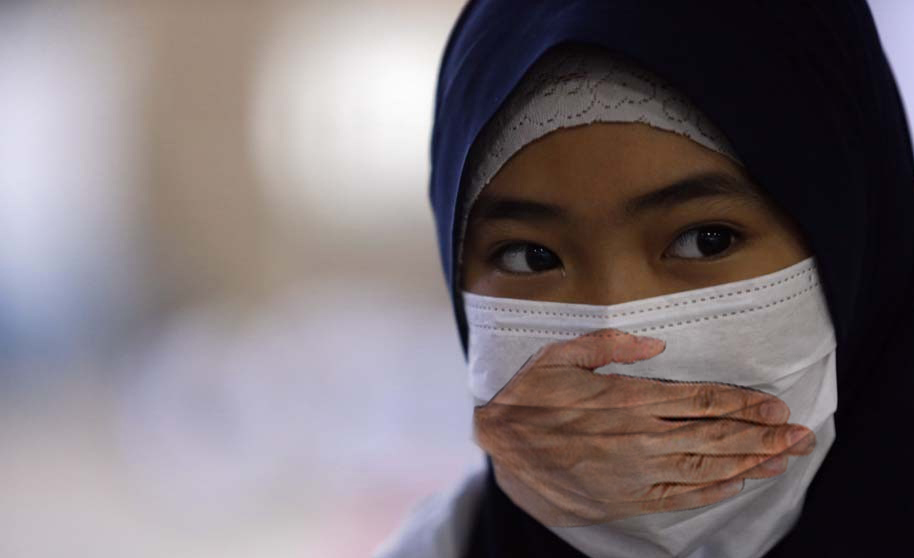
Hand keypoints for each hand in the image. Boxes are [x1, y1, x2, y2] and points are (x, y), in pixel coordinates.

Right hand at [473, 328, 816, 526]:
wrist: (502, 447)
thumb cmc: (531, 399)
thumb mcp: (560, 356)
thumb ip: (608, 346)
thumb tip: (653, 345)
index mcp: (626, 399)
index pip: (697, 401)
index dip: (739, 402)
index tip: (770, 403)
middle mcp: (638, 437)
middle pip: (713, 436)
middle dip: (760, 434)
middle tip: (797, 433)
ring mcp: (635, 470)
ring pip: (705, 467)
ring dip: (750, 462)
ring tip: (784, 457)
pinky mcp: (627, 496)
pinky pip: (680, 495)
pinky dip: (714, 490)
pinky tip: (740, 483)